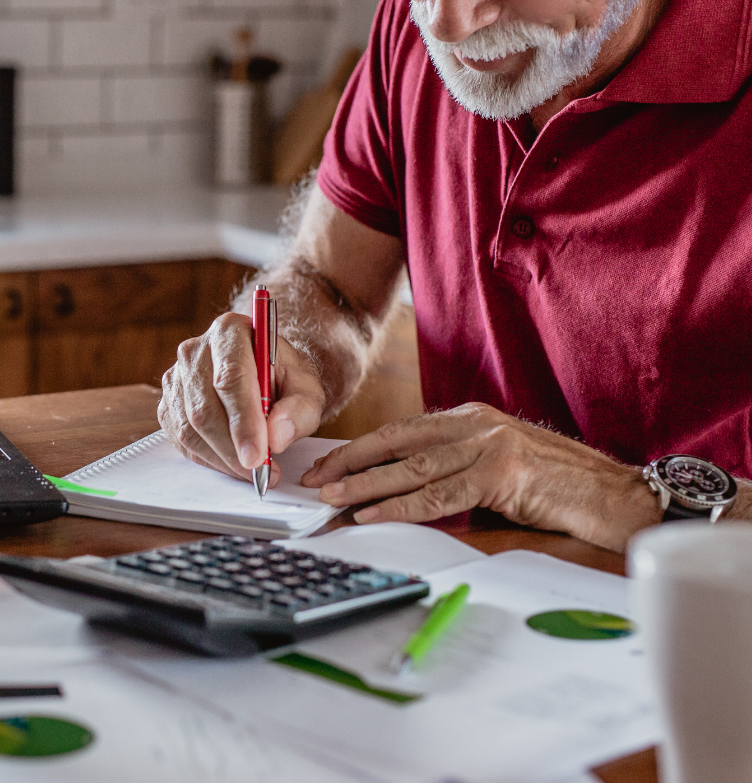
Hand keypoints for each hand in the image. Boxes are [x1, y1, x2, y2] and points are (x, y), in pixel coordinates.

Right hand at [158, 313, 325, 485]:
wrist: (265, 370)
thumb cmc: (285, 376)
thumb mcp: (307, 387)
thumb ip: (300, 409)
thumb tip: (277, 437)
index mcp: (230, 331)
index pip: (230, 378)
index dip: (243, 422)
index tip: (258, 456)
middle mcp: (195, 350)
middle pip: (205, 407)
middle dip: (233, 448)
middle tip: (260, 471)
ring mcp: (176, 376)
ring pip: (189, 428)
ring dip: (222, 458)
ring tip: (252, 470)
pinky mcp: (168, 401)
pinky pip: (180, 438)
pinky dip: (207, 458)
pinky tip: (231, 462)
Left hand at [301, 403, 660, 551]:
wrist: (615, 496)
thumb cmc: (559, 488)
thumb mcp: (498, 471)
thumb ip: (456, 475)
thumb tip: (407, 497)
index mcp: (472, 418)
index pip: (404, 431)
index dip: (363, 449)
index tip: (332, 465)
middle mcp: (476, 424)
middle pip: (398, 440)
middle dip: (351, 460)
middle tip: (315, 478)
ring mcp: (489, 444)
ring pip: (412, 466)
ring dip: (366, 483)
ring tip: (330, 497)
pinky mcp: (502, 471)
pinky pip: (438, 494)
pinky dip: (400, 505)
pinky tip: (372, 513)